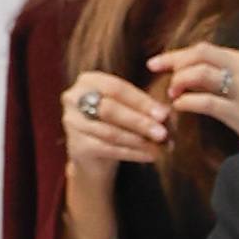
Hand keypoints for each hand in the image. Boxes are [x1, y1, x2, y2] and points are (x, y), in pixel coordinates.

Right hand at [59, 69, 177, 199]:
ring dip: (139, 140)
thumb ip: (144, 107)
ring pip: (110, 131)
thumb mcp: (128, 109)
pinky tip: (150, 156)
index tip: (164, 114)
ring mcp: (71, 122)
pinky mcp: (76, 145)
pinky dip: (132, 153)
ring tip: (160, 147)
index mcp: (88, 81)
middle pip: (110, 109)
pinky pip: (107, 149)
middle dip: (140, 121)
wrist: (95, 157)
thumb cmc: (116, 125)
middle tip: (163, 133)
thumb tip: (167, 114)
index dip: (141, 101)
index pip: (117, 88)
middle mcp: (73, 98)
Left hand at [148, 40, 238, 150]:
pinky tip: (181, 107)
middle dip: (172, 61)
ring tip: (173, 94)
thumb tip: (192, 75)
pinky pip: (206, 102)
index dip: (178, 53)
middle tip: (156, 71)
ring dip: (179, 82)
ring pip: (200, 73)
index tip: (159, 61)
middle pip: (200, 54)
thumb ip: (227, 76)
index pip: (205, 49)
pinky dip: (187, 102)